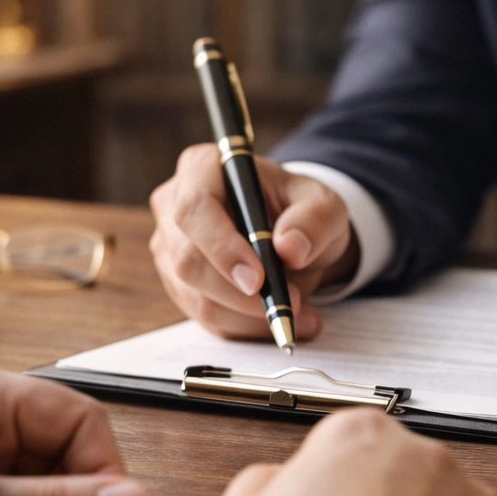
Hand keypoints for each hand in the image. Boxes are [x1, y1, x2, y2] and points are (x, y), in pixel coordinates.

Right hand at [150, 147, 360, 340]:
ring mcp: (171, 248)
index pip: (195, 208)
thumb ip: (314, 220)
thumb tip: (290, 248)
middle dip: (240, 293)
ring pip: (196, 296)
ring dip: (249, 316)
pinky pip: (205, 317)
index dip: (222, 247)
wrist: (295, 235)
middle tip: (292, 302)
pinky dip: (246, 327)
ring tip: (300, 315)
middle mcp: (174, 206)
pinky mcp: (180, 285)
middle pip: (188, 260)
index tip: (258, 279)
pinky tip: (283, 320)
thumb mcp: (324, 205)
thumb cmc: (301, 210)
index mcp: (202, 168)